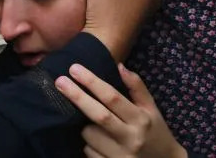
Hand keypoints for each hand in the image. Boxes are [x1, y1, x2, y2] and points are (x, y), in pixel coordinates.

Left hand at [55, 64, 187, 157]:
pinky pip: (88, 151)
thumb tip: (119, 65)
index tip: (75, 69)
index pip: (113, 98)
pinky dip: (88, 143)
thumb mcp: (152, 108)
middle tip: (60, 81)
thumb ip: (137, 87)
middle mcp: (130, 138)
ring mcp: (120, 156)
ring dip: (83, 125)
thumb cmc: (155, 132)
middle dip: (77, 97)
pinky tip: (96, 140)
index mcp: (141, 120)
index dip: (92, 82)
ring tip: (91, 122)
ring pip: (89, 135)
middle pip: (98, 115)